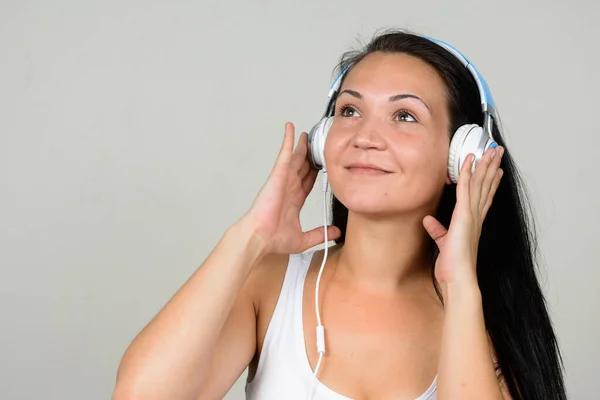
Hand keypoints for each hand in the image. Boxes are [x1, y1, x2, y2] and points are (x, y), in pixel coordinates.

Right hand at [241, 122, 340, 254]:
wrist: (261, 237)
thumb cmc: (274, 238)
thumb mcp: (304, 238)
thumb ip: (319, 234)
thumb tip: (335, 232)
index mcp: (295, 200)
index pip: (309, 182)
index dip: (316, 173)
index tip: (324, 166)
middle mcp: (289, 187)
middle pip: (304, 167)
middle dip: (311, 156)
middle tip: (319, 145)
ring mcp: (284, 179)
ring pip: (297, 157)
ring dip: (302, 145)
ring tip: (308, 133)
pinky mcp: (278, 174)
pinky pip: (285, 153)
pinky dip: (288, 140)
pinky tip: (291, 128)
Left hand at [423, 146, 504, 286]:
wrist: (458, 278)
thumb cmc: (452, 266)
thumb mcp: (443, 243)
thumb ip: (437, 230)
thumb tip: (428, 221)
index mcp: (473, 223)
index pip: (484, 197)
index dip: (491, 182)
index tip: (496, 170)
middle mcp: (476, 216)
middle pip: (486, 186)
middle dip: (492, 167)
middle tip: (498, 151)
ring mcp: (471, 215)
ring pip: (480, 183)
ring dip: (485, 165)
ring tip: (492, 150)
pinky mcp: (463, 215)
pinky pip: (465, 189)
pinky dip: (467, 173)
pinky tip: (469, 160)